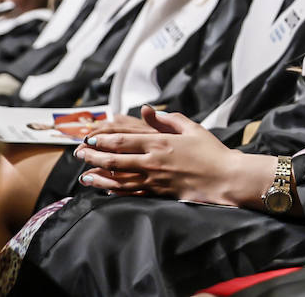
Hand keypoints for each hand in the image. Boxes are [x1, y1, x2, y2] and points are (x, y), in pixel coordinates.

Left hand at [74, 105, 269, 205]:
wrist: (226, 178)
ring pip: (119, 178)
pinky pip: (132, 192)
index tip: (88, 139)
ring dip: (99, 176)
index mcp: (160, 142)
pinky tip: (106, 189)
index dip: (102, 140)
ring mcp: (155, 179)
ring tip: (84, 176)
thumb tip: (148, 110)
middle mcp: (153, 161)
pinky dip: (116, 190)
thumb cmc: (212, 152)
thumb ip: (168, 119)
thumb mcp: (192, 128)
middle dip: (93, 157)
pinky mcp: (159, 193)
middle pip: (115, 159)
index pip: (123, 140)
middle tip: (78, 155)